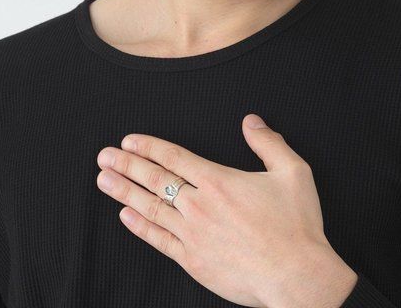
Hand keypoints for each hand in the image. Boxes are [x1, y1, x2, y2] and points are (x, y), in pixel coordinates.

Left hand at [96, 113, 356, 307]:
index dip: (148, 147)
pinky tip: (125, 217)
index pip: (173, 157)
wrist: (297, 278)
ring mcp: (193, 234)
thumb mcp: (293, 172)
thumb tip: (251, 121)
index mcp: (218, 181)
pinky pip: (159, 240)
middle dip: (127, 165)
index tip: (128, 140)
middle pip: (154, 179)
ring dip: (124, 192)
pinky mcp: (193, 260)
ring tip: (103, 180)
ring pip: (150, 208)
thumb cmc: (296, 225)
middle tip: (104, 156)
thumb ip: (268, 142)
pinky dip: (140, 227)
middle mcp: (199, 205)